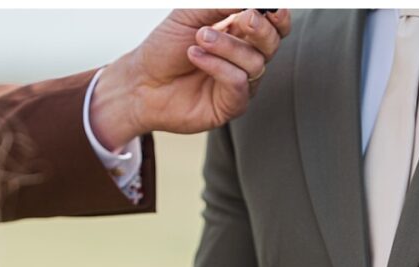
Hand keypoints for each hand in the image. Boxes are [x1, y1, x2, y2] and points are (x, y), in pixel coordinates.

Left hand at [90, 9, 291, 149]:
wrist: (141, 81)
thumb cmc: (164, 48)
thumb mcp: (191, 14)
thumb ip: (221, 4)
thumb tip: (252, 4)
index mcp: (239, 33)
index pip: (273, 25)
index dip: (277, 16)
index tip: (271, 7)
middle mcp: (243, 58)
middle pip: (272, 43)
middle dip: (261, 29)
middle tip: (243, 19)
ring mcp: (239, 83)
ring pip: (255, 62)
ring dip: (228, 47)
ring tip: (200, 40)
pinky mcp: (230, 105)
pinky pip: (239, 83)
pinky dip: (218, 67)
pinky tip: (197, 57)